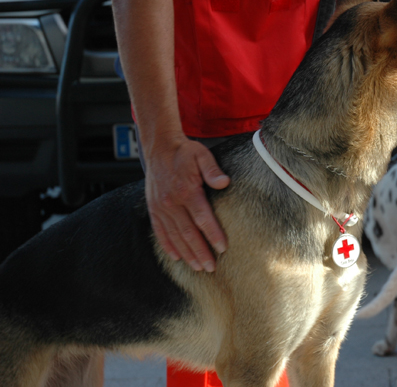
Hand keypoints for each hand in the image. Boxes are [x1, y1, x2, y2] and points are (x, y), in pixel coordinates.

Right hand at [145, 137, 229, 271]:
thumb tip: (224, 182)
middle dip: (201, 252)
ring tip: (198, 267)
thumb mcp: (202, 155)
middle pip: (188, 233)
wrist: (159, 148)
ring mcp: (160, 208)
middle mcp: (171, 203)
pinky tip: (176, 258)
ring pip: (174, 236)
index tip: (222, 248)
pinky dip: (168, 246)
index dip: (213, 234)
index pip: (202, 218)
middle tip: (212, 267)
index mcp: (186, 191)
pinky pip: (160, 232)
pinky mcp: (153, 209)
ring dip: (187, 253)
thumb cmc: (184, 152)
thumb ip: (212, 170)